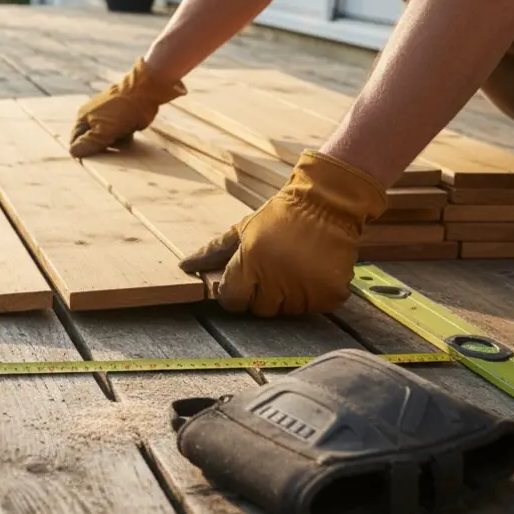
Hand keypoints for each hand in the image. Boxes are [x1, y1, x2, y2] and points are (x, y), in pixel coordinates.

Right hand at [70, 59, 187, 157]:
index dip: (82, 151)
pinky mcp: (121, 120)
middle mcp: (93, 117)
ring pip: (105, 140)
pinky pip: (118, 136)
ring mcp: (107, 118)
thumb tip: (73, 153)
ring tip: (120, 143)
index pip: (76, 140)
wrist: (144, 92)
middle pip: (91, 141)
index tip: (92, 161)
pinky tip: (128, 138)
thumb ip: (88, 143)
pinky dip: (122, 140)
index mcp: (83, 117)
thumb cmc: (121, 110)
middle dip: (99, 149)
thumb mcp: (102, 130)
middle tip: (108, 154)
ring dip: (113, 145)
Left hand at [178, 151, 387, 316]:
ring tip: (295, 267)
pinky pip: (314, 308)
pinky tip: (313, 271)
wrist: (328, 203)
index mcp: (251, 262)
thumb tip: (184, 265)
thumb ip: (214, 252)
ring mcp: (305, 289)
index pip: (231, 300)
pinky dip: (313, 295)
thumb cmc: (281, 216)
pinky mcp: (329, 294)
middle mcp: (277, 278)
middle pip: (259, 309)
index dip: (235, 292)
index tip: (245, 279)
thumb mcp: (243, 229)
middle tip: (274, 269)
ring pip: (287, 310)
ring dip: (288, 295)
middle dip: (262, 293)